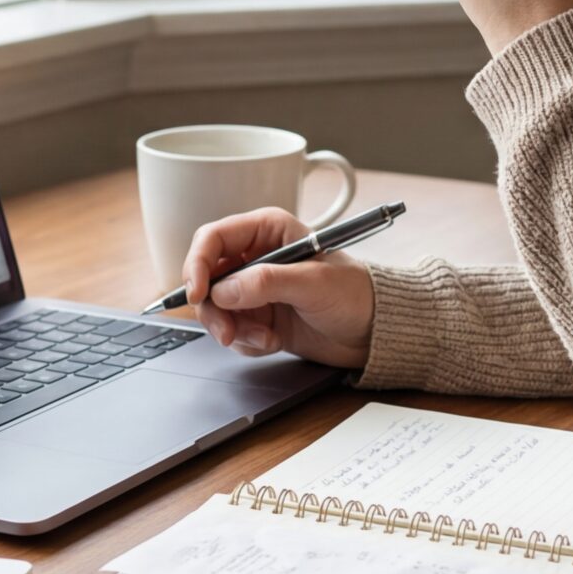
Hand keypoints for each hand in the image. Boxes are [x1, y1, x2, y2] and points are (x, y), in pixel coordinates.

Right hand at [180, 207, 374, 368]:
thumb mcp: (313, 284)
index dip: (197, 263)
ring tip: (265, 338)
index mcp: (267, 231)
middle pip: (206, 278)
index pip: (213, 238)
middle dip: (214, 308)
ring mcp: (255, 290)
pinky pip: (232, 331)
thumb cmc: (356, 294)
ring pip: (215, 309)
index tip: (197, 293)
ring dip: (234, 329)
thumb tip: (223, 291)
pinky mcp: (258, 317)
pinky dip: (248, 342)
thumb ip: (266, 283)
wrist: (375, 332)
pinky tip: (274, 341)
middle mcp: (256, 257)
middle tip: (227, 332)